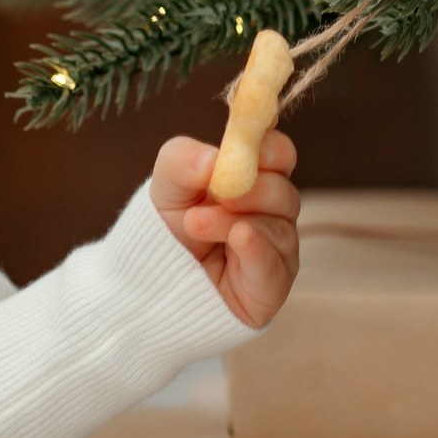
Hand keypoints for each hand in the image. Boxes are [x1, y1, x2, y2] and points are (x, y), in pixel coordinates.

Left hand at [150, 132, 299, 327]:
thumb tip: (213, 158)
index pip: (281, 157)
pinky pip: (274, 266)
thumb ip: (184, 161)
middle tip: (221, 194)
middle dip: (253, 190)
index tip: (257, 151)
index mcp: (256, 180)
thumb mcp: (166, 184)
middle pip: (284, 193)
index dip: (274, 151)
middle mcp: (273, 213)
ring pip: (277, 229)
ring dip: (233, 222)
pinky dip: (257, 249)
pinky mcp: (271, 286)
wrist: (154, 278)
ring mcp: (276, 251)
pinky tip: (239, 238)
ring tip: (195, 223)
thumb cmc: (169, 224)